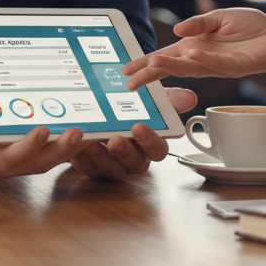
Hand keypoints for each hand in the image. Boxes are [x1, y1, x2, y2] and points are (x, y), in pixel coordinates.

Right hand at [0, 102, 87, 179]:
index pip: (2, 155)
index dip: (25, 147)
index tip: (42, 131)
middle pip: (30, 164)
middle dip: (56, 150)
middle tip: (77, 133)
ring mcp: (6, 166)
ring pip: (39, 164)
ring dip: (63, 151)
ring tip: (84, 134)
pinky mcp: (16, 162)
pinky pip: (41, 160)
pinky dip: (59, 150)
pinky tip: (76, 137)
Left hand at [69, 88, 197, 178]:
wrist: (93, 108)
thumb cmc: (126, 107)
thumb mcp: (146, 99)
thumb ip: (166, 99)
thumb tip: (190, 97)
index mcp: (149, 143)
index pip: (158, 150)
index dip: (150, 141)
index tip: (139, 127)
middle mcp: (132, 157)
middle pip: (135, 163)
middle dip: (126, 152)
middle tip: (116, 139)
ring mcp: (111, 163)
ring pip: (110, 169)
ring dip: (102, 157)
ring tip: (93, 141)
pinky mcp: (89, 165)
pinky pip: (86, 167)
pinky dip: (81, 155)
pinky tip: (76, 142)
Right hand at [120, 8, 265, 90]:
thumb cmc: (248, 27)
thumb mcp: (220, 17)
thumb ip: (199, 22)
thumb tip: (178, 29)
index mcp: (194, 45)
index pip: (165, 55)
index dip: (145, 63)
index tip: (126, 71)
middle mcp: (201, 58)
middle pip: (171, 67)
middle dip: (151, 74)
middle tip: (131, 82)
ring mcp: (217, 64)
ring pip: (189, 67)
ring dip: (171, 66)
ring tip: (153, 64)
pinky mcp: (234, 66)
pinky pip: (215, 63)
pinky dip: (201, 60)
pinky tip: (188, 55)